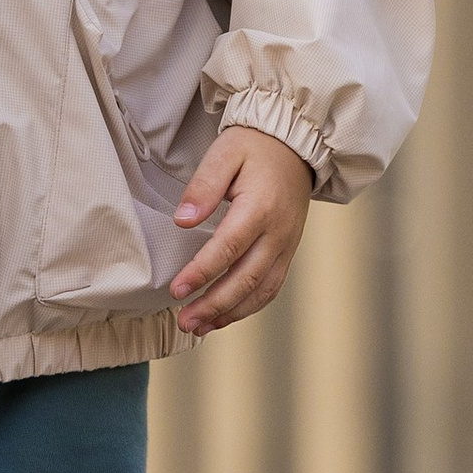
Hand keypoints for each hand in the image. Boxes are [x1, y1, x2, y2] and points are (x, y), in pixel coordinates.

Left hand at [168, 126, 313, 336]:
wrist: (296, 145)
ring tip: (199, 327)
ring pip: (261, 290)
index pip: (228, 248)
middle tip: (183, 321)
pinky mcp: (288, 251)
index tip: (177, 290)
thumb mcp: (225, 153)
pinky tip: (224, 315)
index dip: (201, 272)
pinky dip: (248, 306)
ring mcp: (286, 244)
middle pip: (246, 278)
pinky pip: (271, 286)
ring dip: (230, 313)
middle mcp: (278, 232)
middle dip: (213, 305)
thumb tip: (183, 221)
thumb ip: (203, 187)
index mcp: (260, 207)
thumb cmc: (255, 147)